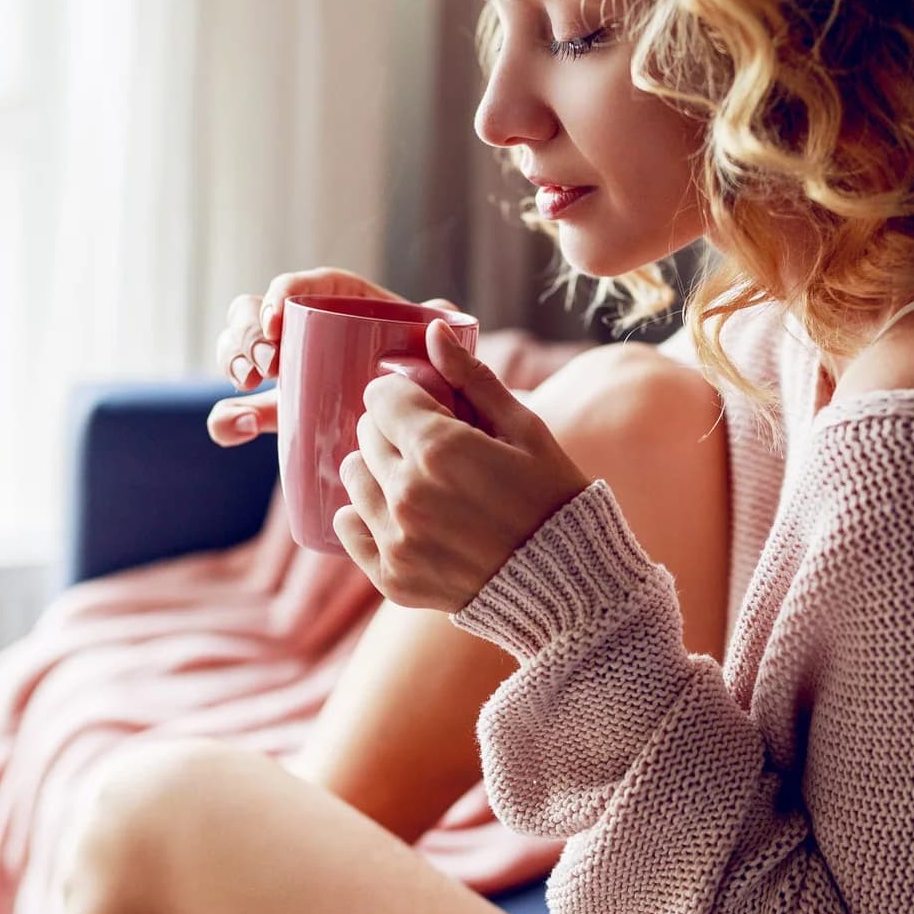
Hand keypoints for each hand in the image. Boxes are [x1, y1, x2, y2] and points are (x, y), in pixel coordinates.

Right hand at [207, 269, 462, 446]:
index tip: (278, 318)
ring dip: (233, 360)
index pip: (304, 286)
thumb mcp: (440, 348)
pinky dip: (227, 419)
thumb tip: (436, 318)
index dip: (282, 292)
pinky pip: (238, 412)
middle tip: (267, 365)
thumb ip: (443, 327)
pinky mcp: (279, 412)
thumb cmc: (433, 375)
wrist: (421, 424)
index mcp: (341, 304)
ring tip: (250, 386)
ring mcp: (288, 372)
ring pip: (238, 350)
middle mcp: (306, 333)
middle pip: (256, 312)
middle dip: (250, 331)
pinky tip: (236, 431)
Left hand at [335, 319, 592, 611]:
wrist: (566, 584)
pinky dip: (365, 517)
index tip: (425, 405)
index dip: (404, 395)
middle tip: (431, 445)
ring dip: (378, 470)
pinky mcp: (391, 576)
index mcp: (439, 449)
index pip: (381, 396)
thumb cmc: (553, 497)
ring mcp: (396, 539)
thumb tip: (434, 329)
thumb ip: (473, 379)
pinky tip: (401, 516)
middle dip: (394, 430)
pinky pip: (348, 528)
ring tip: (419, 481)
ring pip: (353, 478)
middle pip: (366, 434)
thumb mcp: (525, 429)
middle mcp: (408, 493)